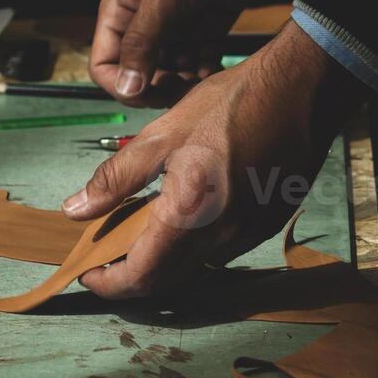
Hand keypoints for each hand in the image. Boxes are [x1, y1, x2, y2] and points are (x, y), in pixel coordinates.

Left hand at [64, 22, 366, 298]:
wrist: (302, 93)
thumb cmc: (233, 105)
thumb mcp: (163, 133)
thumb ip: (117, 178)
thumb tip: (76, 209)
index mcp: (188, 214)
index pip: (141, 275)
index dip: (110, 284)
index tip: (89, 274)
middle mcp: (221, 235)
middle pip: (168, 280)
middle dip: (132, 278)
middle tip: (109, 258)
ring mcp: (248, 234)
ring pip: (196, 265)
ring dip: (166, 261)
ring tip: (145, 232)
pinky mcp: (268, 225)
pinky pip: (224, 250)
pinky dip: (197, 245)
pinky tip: (190, 216)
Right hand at [90, 0, 283, 107]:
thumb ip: (143, 43)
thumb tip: (126, 88)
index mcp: (121, 6)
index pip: (104, 62)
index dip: (120, 84)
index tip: (145, 93)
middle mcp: (145, 18)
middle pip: (137, 72)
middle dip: (155, 86)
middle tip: (177, 89)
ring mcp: (175, 23)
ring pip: (169, 71)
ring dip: (182, 82)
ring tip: (198, 76)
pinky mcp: (205, 26)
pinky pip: (197, 62)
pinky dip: (202, 71)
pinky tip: (211, 68)